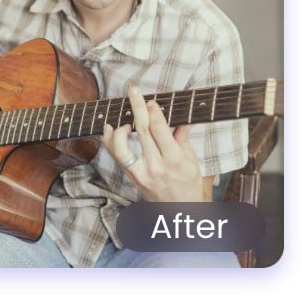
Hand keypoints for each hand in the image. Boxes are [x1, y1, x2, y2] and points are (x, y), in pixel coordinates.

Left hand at [101, 85, 206, 201]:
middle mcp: (156, 166)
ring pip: (122, 147)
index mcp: (174, 160)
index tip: (150, 101)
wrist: (179, 212)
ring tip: (124, 119)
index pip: (159, 130)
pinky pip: (116, 157)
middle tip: (133, 90)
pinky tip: (110, 128)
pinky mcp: (132, 177)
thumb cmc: (188, 184)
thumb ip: (183, 137)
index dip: (153, 112)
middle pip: (142, 131)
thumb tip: (183, 116)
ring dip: (120, 129)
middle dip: (137, 107)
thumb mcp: (192, 161)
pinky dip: (110, 141)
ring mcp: (141, 173)